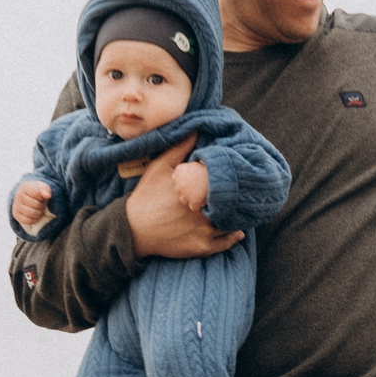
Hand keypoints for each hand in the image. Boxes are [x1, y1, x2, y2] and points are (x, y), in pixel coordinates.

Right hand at [11, 179, 53, 232]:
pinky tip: (35, 215)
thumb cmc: (38, 192)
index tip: (42, 196)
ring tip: (38, 209)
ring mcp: (16, 206)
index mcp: (25, 187)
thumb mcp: (43, 188)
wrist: (27, 197)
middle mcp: (18, 196)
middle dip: (41, 205)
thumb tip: (47, 195)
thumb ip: (46, 190)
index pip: (37, 193)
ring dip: (38, 213)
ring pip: (31, 213)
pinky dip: (34, 219)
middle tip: (41, 204)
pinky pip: (27, 221)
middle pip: (36, 205)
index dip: (42, 197)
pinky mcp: (16, 215)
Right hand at [127, 137, 241, 258]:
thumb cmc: (147, 196)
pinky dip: (234, 237)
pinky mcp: (202, 247)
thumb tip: (196, 129)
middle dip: (236, 199)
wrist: (133, 228)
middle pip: (231, 205)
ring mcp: (205, 231)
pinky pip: (226, 243)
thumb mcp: (160, 166)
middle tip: (242, 194)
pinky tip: (238, 231)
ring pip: (232, 224)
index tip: (237, 176)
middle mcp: (204, 211)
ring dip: (237, 218)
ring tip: (241, 211)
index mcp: (197, 190)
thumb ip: (180, 148)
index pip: (225, 184)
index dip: (232, 180)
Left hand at [170, 159, 210, 216]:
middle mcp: (179, 182)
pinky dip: (199, 205)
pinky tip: (205, 199)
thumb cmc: (211, 167)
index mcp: (179, 170)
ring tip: (202, 194)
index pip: (176, 179)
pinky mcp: (193, 201)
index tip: (193, 179)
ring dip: (191, 198)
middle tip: (198, 187)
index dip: (184, 180)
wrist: (221, 175)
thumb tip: (191, 164)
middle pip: (179, 190)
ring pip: (184, 200)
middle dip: (187, 189)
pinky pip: (193, 207)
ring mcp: (185, 193)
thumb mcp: (198, 161)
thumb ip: (191, 165)